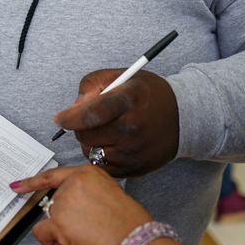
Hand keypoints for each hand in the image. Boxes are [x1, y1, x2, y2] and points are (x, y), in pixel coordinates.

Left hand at [11, 165, 151, 244]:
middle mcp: (74, 182)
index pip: (54, 176)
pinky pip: (42, 233)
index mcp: (89, 173)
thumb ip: (89, 195)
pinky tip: (71, 244)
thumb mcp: (111, 196)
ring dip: (62, 232)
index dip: (33, 182)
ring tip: (87, 237)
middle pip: (54, 204)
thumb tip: (74, 210)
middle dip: (64, 220)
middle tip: (87, 230)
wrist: (135, 243)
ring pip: (50, 219)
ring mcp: (64, 200)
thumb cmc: (130, 226)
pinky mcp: (58, 220)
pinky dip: (52, 242)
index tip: (17, 185)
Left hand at [54, 69, 178, 177]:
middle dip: (80, 127)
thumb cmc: (149, 95)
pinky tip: (114, 143)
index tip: (60, 117)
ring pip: (90, 152)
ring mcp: (133, 152)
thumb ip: (93, 84)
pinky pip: (102, 166)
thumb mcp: (124, 76)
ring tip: (107, 130)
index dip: (69, 117)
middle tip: (91, 120)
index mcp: (129, 100)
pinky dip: (101, 155)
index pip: (89, 114)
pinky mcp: (134, 168)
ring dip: (91, 142)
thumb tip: (74, 107)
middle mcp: (132, 128)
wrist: (184, 117)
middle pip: (85, 135)